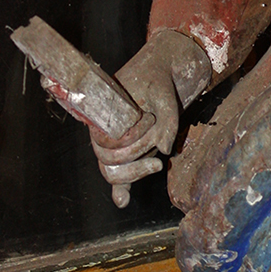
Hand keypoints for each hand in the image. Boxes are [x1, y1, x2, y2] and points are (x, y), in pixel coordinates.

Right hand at [89, 30, 210, 207]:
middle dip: (135, 159)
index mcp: (105, 114)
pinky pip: (118, 173)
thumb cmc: (160, 80)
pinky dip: (120, 188)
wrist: (163, 70)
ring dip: (134, 173)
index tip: (151, 126)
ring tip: (157, 163)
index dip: (129, 142)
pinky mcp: (128, 150)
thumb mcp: (166, 96)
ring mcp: (115, 143)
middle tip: (158, 155)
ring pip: (114, 172)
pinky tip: (123, 201)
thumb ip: (166, 123)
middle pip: (107, 162)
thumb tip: (165, 150)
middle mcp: (104, 130)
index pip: (105, 143)